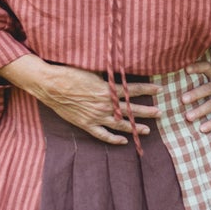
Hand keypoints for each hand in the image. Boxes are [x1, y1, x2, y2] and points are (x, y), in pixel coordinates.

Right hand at [0, 54, 159, 144]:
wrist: (50, 85)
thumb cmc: (70, 73)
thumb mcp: (92, 68)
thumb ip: (107, 73)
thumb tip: (119, 68)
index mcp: (107, 89)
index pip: (133, 90)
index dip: (147, 89)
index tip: (160, 89)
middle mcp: (105, 105)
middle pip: (131, 110)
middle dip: (147, 111)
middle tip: (160, 113)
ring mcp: (96, 116)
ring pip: (120, 125)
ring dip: (134, 127)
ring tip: (147, 130)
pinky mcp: (86, 124)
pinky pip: (103, 135)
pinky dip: (114, 139)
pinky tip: (123, 141)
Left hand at [181, 61, 210, 133]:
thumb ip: (207, 79)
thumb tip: (184, 83)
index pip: (206, 67)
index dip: (196, 67)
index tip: (186, 68)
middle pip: (207, 88)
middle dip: (195, 94)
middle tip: (182, 99)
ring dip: (200, 110)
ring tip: (188, 117)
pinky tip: (203, 129)